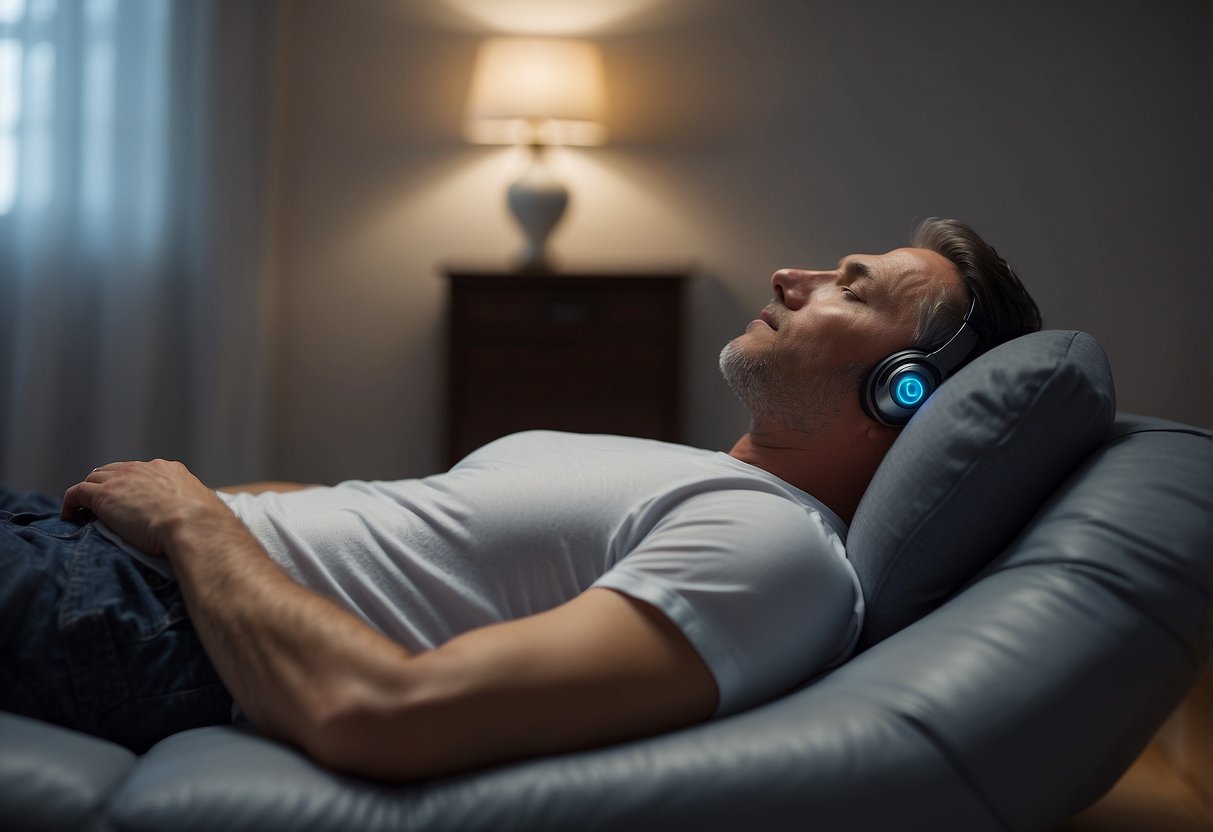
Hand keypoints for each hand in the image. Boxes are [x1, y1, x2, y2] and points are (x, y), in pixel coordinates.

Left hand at [61, 460, 227, 555]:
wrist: (193, 525)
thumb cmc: (203, 525)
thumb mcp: (202, 509)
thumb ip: (193, 509)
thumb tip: (200, 521)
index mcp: (170, 470)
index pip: (141, 472)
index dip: (131, 485)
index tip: (129, 501)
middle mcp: (145, 468)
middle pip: (114, 470)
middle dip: (107, 485)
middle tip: (103, 507)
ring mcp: (122, 479)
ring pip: (94, 479)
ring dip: (89, 494)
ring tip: (84, 513)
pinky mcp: (103, 495)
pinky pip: (76, 492)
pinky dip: (70, 503)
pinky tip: (71, 517)